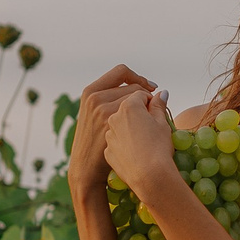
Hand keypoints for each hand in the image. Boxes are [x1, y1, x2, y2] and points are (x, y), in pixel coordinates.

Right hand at [68, 65, 153, 199]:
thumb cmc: (95, 141)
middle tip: (152, 108)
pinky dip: (148, 120)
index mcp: (91, 92)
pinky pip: (140, 117)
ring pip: (138, 101)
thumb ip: (115, 98)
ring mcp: (105, 113)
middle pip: (133, 86)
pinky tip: (146, 132)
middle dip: (146, 96)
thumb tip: (153, 90)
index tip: (150, 87)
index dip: (139, 77)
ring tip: (147, 122)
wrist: (87, 168)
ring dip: (148, 108)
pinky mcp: (113, 127)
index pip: (121, 71)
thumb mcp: (96, 114)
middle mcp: (97, 99)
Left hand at [103, 86, 177, 196]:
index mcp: (128, 106)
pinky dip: (126, 142)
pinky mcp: (108, 150)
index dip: (151, 101)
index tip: (158, 111)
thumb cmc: (159, 148)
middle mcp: (114, 117)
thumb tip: (160, 93)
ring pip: (122, 125)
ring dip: (131, 127)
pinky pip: (118, 141)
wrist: (148, 177)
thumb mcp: (163, 124)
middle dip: (140, 112)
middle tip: (153, 125)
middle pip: (128, 108)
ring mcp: (109, 134)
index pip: (140, 94)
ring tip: (145, 141)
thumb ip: (158, 105)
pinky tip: (137, 152)